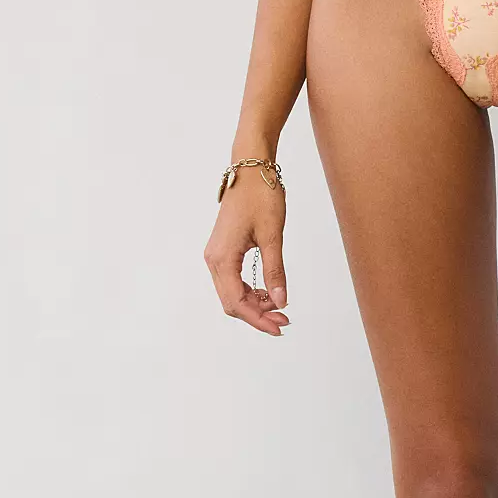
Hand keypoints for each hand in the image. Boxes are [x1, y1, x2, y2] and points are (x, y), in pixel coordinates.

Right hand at [204, 170, 289, 335]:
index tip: (279, 327)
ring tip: (279, 305)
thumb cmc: (261, 197)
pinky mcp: (223, 250)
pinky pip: (232, 279)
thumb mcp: (273, 236)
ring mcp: (216, 255)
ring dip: (254, 303)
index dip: (258, 319)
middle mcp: (213, 259)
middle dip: (257, 315)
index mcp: (222, 258)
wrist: (250, 170)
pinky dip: (249, 290)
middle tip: (284, 320)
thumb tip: (280, 300)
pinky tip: (267, 290)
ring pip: (231, 292)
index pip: (236, 302)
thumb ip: (275, 270)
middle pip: (231, 302)